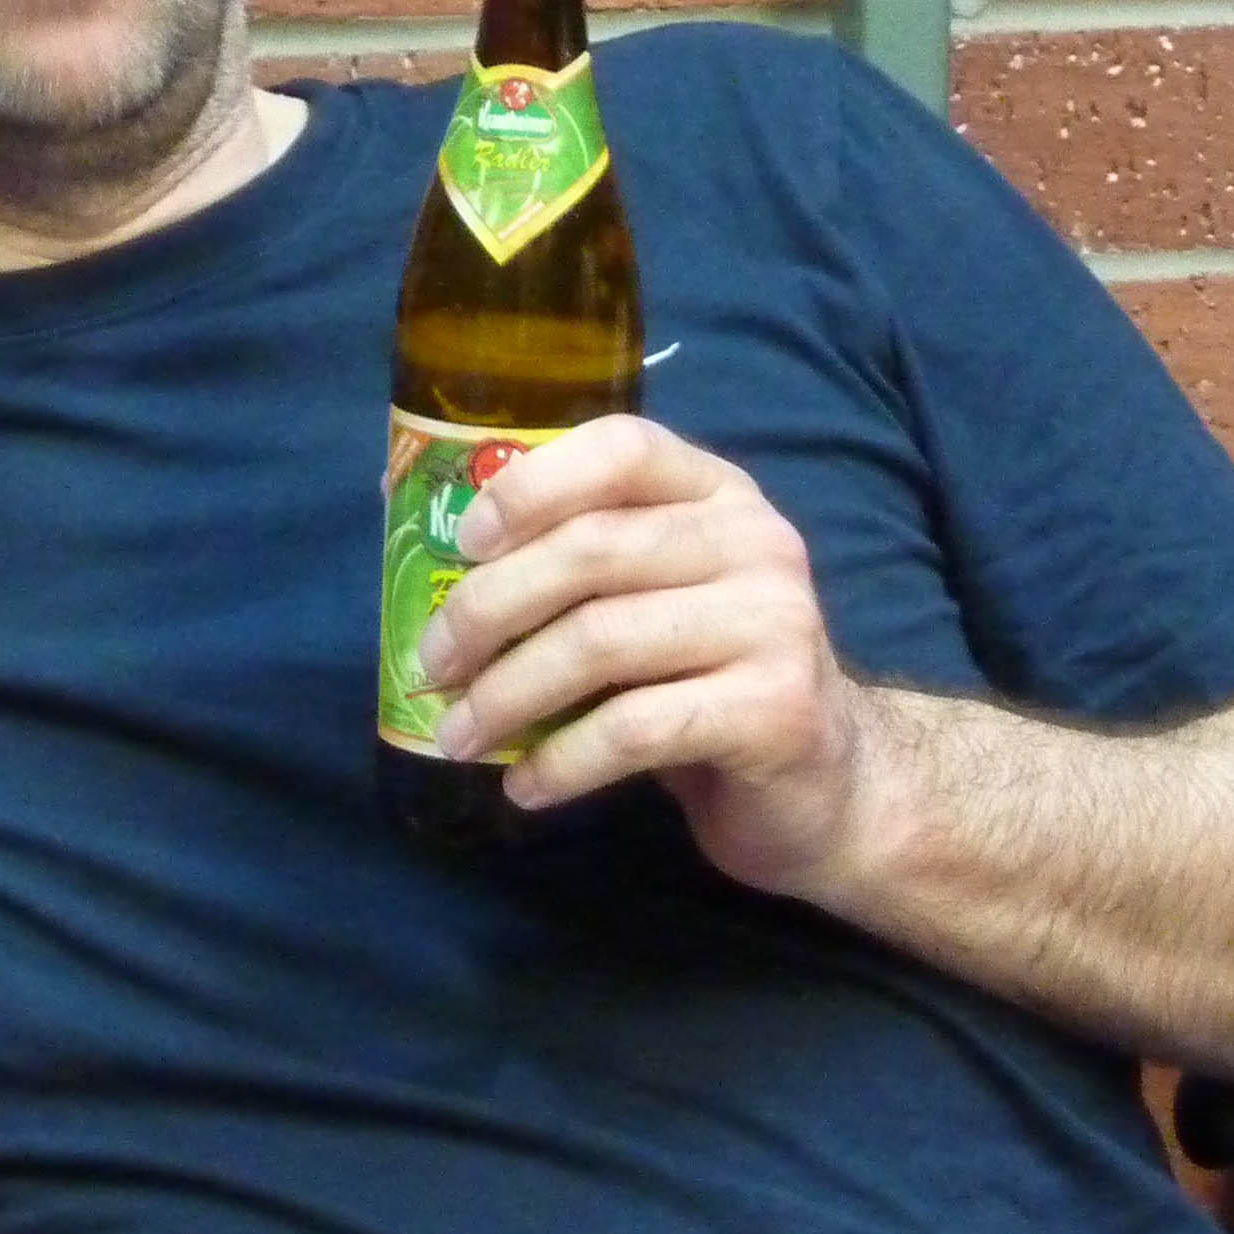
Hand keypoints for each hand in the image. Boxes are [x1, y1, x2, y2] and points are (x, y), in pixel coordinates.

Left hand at [422, 414, 901, 900]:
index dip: (531, 486)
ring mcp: (775, 623)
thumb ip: (565, 555)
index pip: (622, 447)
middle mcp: (755, 541)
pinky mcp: (776, 710)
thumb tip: (404, 510)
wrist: (828, 785)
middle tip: (430, 666)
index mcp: (715, 493)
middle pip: (590, 551)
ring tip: (459, 737)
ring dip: (507, 695)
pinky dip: (562, 761)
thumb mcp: (644, 597)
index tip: (463, 544)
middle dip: (487, 610)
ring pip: (601, 642)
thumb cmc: (702, 678)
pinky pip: (636, 728)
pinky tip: (526, 786)